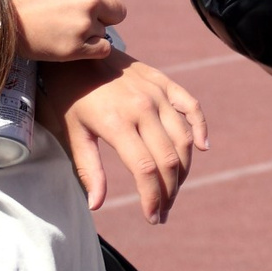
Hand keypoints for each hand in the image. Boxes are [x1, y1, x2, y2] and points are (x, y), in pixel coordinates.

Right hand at [0, 0, 123, 61]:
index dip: (85, 0)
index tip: (66, 6)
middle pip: (115, 12)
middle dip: (101, 17)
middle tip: (77, 24)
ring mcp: (84, 22)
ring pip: (103, 32)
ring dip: (88, 35)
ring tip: (60, 34)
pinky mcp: (76, 47)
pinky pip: (103, 50)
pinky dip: (92, 50)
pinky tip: (73, 48)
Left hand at [39, 53, 208, 222]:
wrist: (76, 54)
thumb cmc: (69, 97)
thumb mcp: (73, 133)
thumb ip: (88, 169)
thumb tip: (96, 205)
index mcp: (118, 123)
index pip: (145, 169)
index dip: (152, 198)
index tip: (152, 217)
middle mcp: (143, 108)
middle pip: (169, 159)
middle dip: (170, 191)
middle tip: (164, 211)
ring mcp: (157, 93)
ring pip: (184, 138)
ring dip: (185, 169)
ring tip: (175, 189)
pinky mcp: (165, 83)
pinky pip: (191, 106)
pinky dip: (201, 127)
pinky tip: (202, 147)